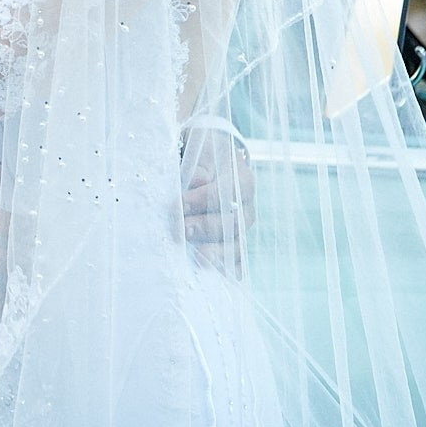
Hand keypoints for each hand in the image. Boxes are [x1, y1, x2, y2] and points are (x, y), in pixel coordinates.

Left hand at [180, 125, 253, 275]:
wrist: (216, 158)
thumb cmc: (204, 154)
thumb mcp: (201, 149)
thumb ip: (200, 164)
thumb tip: (197, 180)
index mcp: (240, 177)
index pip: (225, 191)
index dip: (202, 199)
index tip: (179, 205)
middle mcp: (246, 203)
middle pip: (232, 220)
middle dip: (205, 227)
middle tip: (182, 231)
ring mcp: (244, 223)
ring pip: (236, 240)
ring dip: (219, 252)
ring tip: (202, 260)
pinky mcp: (237, 237)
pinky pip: (238, 254)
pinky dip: (233, 266)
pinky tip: (225, 277)